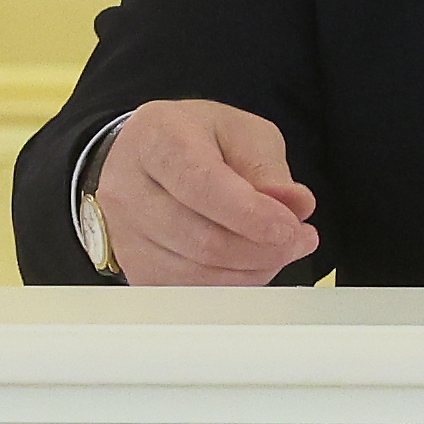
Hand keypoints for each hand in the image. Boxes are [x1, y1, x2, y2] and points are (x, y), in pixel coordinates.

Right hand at [98, 97, 317, 285]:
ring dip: (253, 270)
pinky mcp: (134, 266)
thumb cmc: (196, 140)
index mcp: (156, 138)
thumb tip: (294, 205)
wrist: (148, 156)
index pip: (201, 185)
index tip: (290, 227)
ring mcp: (125, 232)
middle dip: (263, 249)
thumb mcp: (240, 132)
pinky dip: (231, 284)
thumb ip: (268, 168)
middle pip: (203, 239)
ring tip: (279, 249)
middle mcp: (128, 187)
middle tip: (298, 239)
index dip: (251, 215)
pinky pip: (191, 291)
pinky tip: (249, 263)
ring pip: (199, 273)